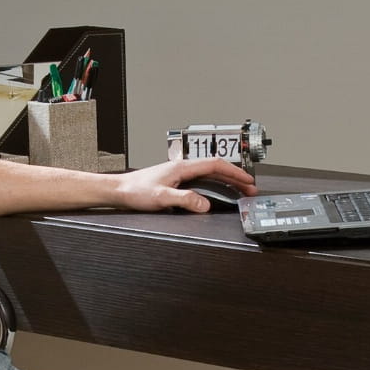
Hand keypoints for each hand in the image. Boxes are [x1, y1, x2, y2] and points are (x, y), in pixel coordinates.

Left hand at [112, 159, 257, 212]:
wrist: (119, 191)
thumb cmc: (135, 191)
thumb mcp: (161, 197)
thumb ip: (184, 200)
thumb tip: (205, 204)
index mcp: (182, 167)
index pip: (216, 165)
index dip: (235, 173)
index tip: (248, 180)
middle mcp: (182, 168)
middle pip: (216, 169)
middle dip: (235, 178)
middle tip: (250, 189)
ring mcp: (179, 174)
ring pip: (210, 175)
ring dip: (226, 182)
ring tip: (239, 191)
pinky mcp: (175, 181)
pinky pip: (202, 181)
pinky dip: (214, 186)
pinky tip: (216, 193)